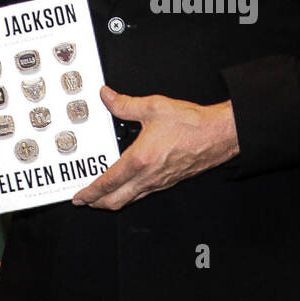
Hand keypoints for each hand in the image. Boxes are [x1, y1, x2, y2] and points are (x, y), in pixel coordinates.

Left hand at [72, 86, 238, 210]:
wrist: (220, 134)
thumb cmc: (192, 124)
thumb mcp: (154, 107)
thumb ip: (125, 104)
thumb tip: (108, 97)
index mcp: (140, 159)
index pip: (108, 182)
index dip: (90, 192)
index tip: (79, 196)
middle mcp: (148, 176)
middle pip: (116, 200)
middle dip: (97, 203)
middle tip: (85, 200)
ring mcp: (160, 182)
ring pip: (130, 200)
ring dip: (113, 200)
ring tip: (103, 195)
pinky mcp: (170, 181)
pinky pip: (144, 193)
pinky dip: (130, 194)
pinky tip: (129, 184)